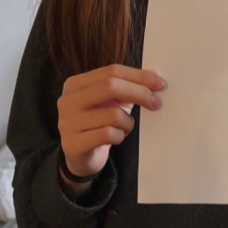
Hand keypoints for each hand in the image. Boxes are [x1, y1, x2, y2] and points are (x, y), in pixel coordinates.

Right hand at [54, 64, 164, 184]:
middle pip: (111, 86)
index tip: (160, 84)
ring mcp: (67, 122)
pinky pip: (108, 134)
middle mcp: (67, 100)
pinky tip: (116, 138)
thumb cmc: (98, 124)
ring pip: (113, 114)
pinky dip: (120, 136)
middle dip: (140, 93)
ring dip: (128, 123)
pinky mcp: (73, 144)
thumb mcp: (112, 102)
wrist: (80, 156)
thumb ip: (129, 86)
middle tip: (156, 104)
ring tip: (125, 128)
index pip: (111, 71)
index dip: (139, 76)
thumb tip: (155, 74)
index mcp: (75, 84)